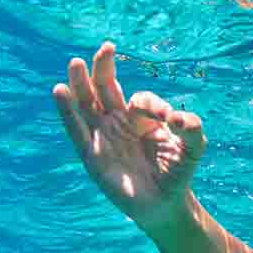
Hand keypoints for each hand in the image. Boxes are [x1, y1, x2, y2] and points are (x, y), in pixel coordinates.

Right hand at [52, 40, 206, 231]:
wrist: (165, 204)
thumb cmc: (177, 173)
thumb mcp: (193, 148)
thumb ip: (193, 129)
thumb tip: (178, 117)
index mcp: (140, 117)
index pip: (139, 99)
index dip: (150, 104)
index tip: (167, 119)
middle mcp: (118, 122)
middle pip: (105, 88)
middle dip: (104, 68)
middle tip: (107, 47)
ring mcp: (103, 137)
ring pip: (87, 104)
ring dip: (80, 84)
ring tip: (75, 63)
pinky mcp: (92, 155)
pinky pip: (76, 130)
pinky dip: (67, 111)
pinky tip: (60, 91)